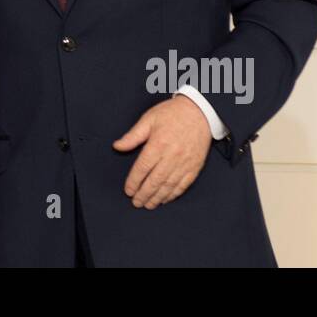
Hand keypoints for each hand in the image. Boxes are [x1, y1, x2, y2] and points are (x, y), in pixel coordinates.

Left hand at [112, 94, 211, 208]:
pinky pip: (183, 184)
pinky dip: (173, 194)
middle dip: (144, 194)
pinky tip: (165, 199)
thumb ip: (132, 136)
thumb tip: (117, 147)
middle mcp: (172, 156)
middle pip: (155, 180)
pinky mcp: (195, 167)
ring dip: (157, 197)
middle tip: (136, 203)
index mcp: (158, 143)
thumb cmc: (172, 114)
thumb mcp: (149, 119)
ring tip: (148, 205)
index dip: (134, 181)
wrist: (200, 112)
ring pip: (169, 185)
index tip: (128, 190)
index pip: (143, 168)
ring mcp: (185, 163)